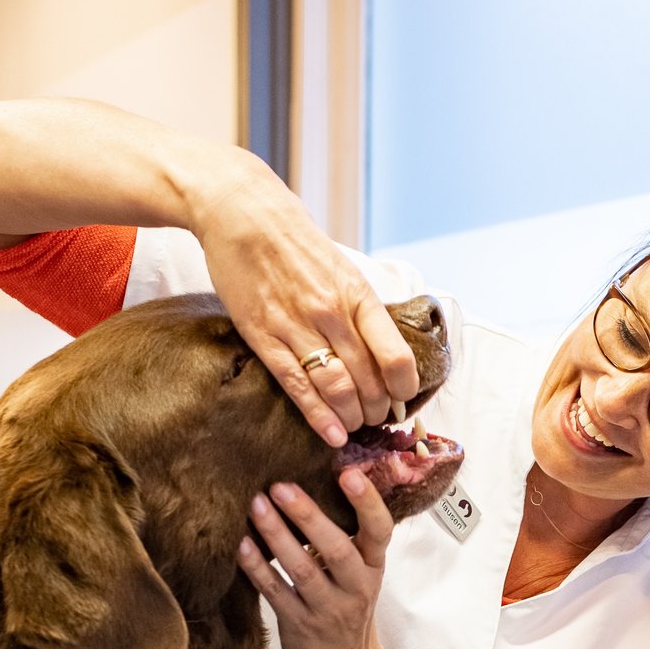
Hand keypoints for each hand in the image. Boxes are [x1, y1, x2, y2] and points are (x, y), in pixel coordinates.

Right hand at [195, 163, 419, 447]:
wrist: (244, 214)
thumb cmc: (296, 243)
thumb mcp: (343, 268)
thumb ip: (362, 309)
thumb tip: (385, 351)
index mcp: (358, 295)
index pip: (395, 356)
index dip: (405, 388)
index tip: (404, 399)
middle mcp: (332, 313)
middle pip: (367, 380)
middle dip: (378, 410)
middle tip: (377, 419)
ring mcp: (296, 326)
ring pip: (335, 388)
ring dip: (351, 416)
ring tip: (354, 426)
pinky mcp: (263, 336)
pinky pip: (296, 385)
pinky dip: (318, 415)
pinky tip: (330, 434)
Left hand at [235, 471, 403, 648]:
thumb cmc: (348, 610)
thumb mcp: (359, 574)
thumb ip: (346, 537)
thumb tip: (314, 480)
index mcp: (373, 567)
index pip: (380, 531)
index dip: (367, 502)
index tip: (348, 473)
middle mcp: (356, 588)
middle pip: (336, 549)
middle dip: (308, 516)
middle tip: (281, 485)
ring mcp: (328, 610)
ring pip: (302, 570)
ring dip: (277, 535)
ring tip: (256, 505)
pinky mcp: (300, 626)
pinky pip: (275, 592)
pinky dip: (257, 568)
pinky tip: (241, 545)